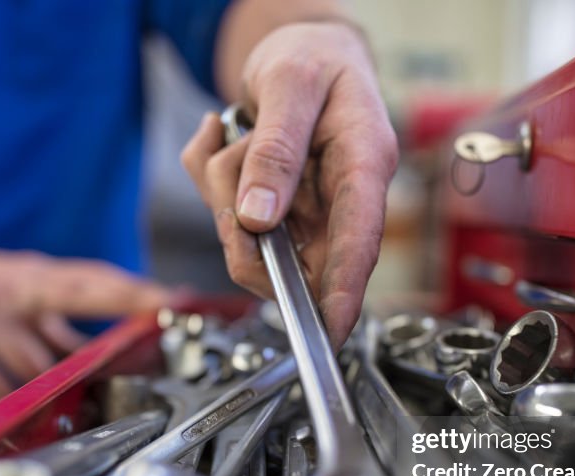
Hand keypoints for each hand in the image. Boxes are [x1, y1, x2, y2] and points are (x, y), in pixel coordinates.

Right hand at [0, 240, 170, 402]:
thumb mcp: (17, 287)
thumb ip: (59, 318)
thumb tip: (107, 349)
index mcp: (35, 275)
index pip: (94, 279)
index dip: (133, 289)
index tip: (171, 298)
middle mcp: (13, 292)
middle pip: (75, 303)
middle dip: (118, 317)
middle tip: (153, 332)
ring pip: (34, 364)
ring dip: (60, 390)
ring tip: (84, 409)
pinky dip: (12, 405)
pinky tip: (26, 420)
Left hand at [182, 20, 397, 344]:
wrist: (300, 47)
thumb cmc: (313, 57)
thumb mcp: (290, 85)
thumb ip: (276, 150)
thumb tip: (261, 219)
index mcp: (363, 164)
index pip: (360, 240)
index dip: (345, 290)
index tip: (330, 329)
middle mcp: (340, 197)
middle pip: (296, 256)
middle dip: (245, 228)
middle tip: (226, 169)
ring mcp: (309, 209)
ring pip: (254, 241)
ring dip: (223, 192)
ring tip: (232, 138)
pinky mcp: (279, 210)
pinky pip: (231, 218)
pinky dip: (211, 181)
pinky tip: (222, 137)